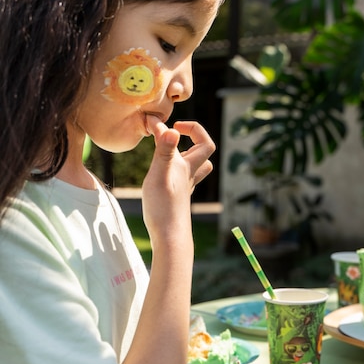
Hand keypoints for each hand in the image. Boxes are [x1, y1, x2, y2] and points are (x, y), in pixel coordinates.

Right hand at [142, 118, 214, 237]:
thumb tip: (171, 129)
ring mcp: (184, 187)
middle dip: (194, 138)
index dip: (190, 127)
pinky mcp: (177, 198)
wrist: (169, 238)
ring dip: (188, 154)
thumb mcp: (159, 175)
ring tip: (171, 150)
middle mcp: (189, 176)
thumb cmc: (163, 208)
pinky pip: (184, 178)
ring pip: (196, 167)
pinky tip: (163, 172)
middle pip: (204, 153)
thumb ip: (164, 152)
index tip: (168, 125)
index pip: (202, 141)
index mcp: (188, 167)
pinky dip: (177, 169)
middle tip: (173, 133)